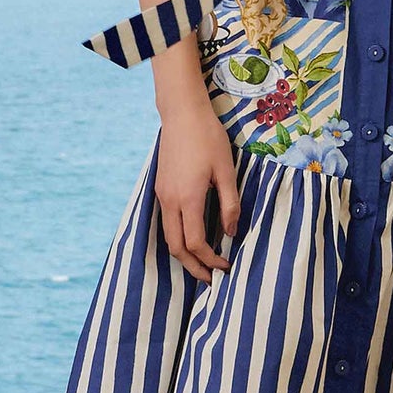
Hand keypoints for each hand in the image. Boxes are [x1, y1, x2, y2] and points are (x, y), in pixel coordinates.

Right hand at [154, 99, 240, 282]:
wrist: (181, 113)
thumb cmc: (207, 138)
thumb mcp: (226, 171)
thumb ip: (229, 204)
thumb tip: (231, 232)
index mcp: (187, 199)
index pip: (195, 243)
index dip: (210, 260)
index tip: (226, 267)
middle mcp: (169, 201)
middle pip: (176, 247)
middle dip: (193, 267)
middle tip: (211, 279)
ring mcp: (162, 194)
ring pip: (168, 236)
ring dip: (184, 254)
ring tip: (203, 264)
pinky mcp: (160, 188)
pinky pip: (167, 222)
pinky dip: (179, 238)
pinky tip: (193, 239)